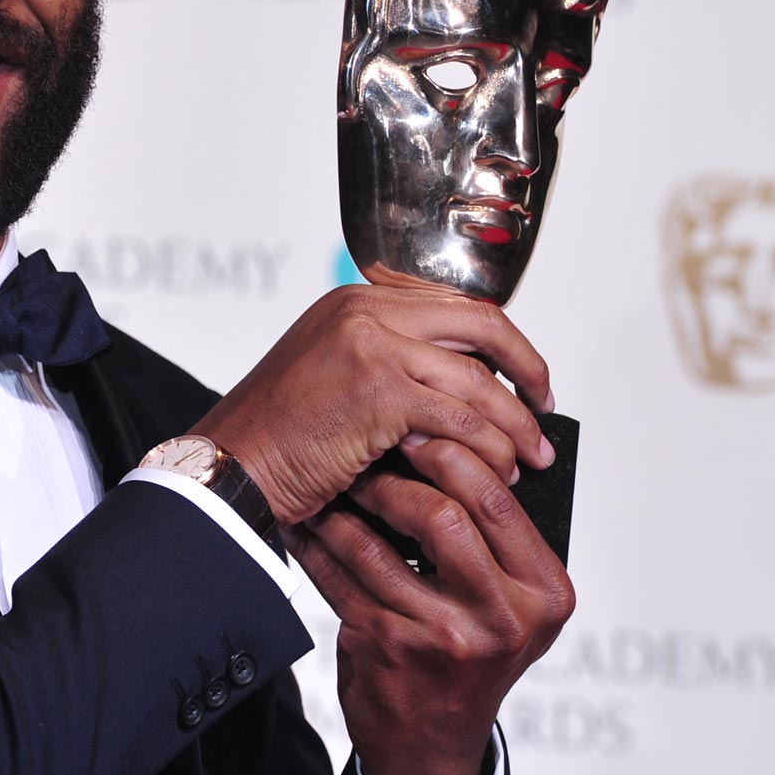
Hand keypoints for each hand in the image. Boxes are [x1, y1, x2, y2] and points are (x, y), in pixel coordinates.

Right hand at [190, 285, 554, 526]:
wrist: (228, 468)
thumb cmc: (273, 440)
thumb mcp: (330, 380)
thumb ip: (387, 366)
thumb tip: (459, 391)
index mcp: (354, 302)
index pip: (454, 307)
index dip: (502, 343)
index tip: (524, 378)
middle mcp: (363, 310)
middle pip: (480, 325)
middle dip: (527, 369)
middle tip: (546, 407)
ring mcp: (371, 345)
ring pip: (477, 379)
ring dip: (515, 424)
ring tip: (530, 458)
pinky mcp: (378, 390)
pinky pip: (460, 418)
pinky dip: (488, 448)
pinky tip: (498, 472)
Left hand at [281, 435, 575, 774]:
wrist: (433, 743)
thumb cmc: (471, 652)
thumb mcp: (511, 602)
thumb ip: (499, 538)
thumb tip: (455, 441)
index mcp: (545, 593)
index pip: (499, 500)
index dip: (454, 454)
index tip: (417, 428)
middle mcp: (503, 618)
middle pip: (442, 516)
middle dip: (397, 476)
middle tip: (369, 449)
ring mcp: (443, 637)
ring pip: (379, 545)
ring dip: (346, 506)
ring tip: (330, 479)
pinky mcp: (388, 649)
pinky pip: (341, 576)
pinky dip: (318, 542)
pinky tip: (307, 520)